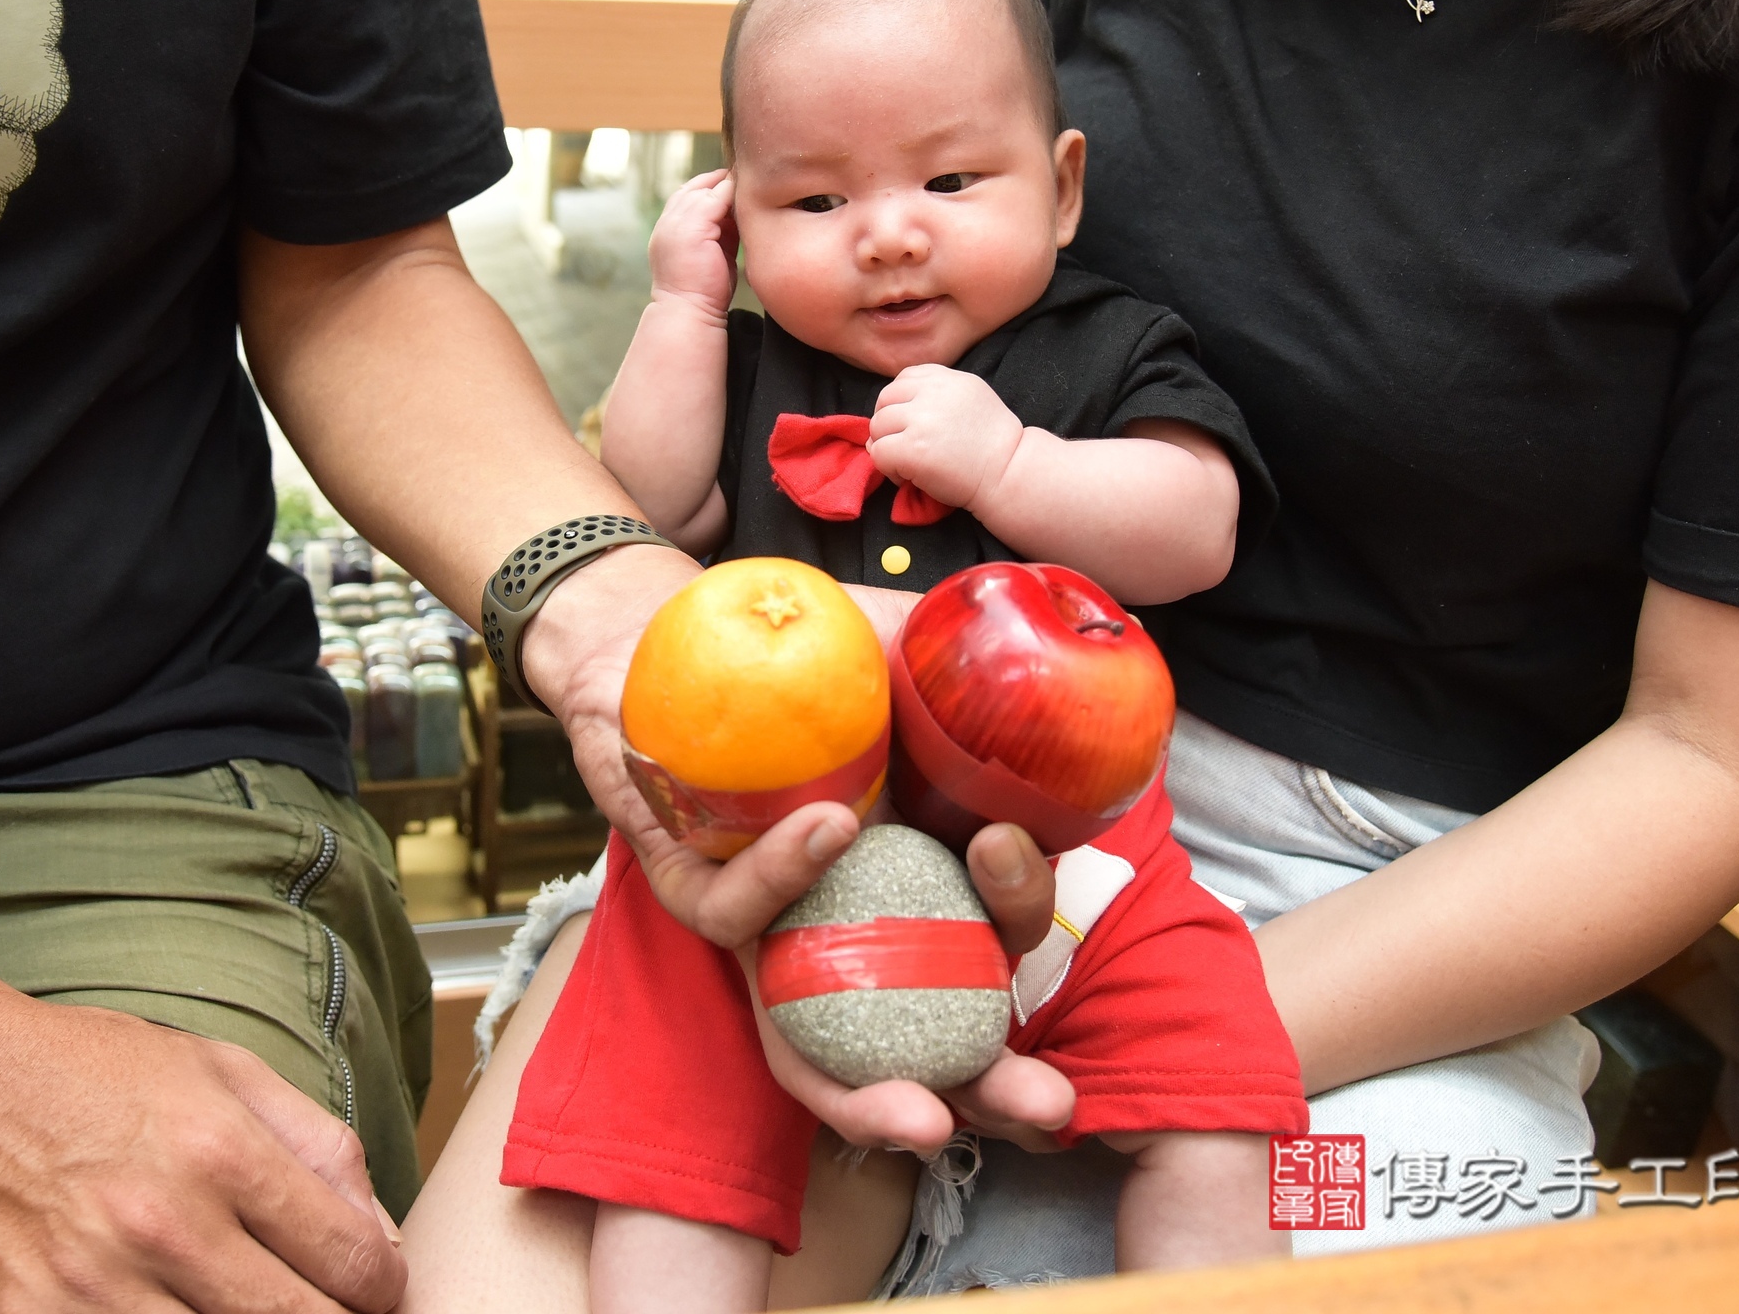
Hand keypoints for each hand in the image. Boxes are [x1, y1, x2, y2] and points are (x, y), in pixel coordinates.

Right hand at [0, 946, 406, 1312]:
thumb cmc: (98, 1072)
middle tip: (330, 1307)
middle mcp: (161, 1226)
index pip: (349, 1258)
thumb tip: (382, 1233)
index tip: (381, 1287)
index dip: (384, 1286)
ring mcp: (89, 1288)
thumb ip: (318, 1147)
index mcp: (222, 1154)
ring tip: (254, 1305)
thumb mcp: (226, 1073)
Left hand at [526, 552, 1073, 1145]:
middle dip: (990, 1095)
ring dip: (869, 1095)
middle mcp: (848, 925)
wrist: (672, 627)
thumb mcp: (905, 650)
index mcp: (917, 877)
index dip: (1020, 931)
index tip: (1028, 870)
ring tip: (926, 1111)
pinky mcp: (696, 898)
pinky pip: (739, 917)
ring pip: (812, 1048)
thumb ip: (979, 666)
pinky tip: (832, 827)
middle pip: (920, 1044)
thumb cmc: (803, 652)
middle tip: (1047, 1109)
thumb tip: (1066, 661)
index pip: (985, 941)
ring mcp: (771, 928)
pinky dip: (785, 880)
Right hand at [647, 170, 738, 315]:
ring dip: (724, 184)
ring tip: (745, 180)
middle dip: (716, 180)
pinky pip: (712, 200)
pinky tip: (743, 192)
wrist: (692, 312)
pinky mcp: (691, 229)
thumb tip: (737, 215)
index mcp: (670, 232)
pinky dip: (728, 193)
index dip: (708, 189)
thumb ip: (719, 232)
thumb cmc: (705, 291)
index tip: (732, 184)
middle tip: (741, 174)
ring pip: (702, 191)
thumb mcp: (712, 254)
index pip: (686, 198)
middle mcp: (668, 224)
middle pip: (691, 189)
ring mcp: (676, 225)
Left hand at [868, 366, 1023, 516]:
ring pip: (877, 427)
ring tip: (909, 463)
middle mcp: (932, 393)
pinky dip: (888, 469)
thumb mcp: (970, 398)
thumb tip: (891, 410)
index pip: (902, 380)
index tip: (913, 425)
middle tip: (907, 448)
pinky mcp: (912, 449)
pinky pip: (878, 453)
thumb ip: (936, 393)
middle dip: (889, 426)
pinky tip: (909, 476)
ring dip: (887, 447)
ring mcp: (921, 420)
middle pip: (884, 401)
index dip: (900, 404)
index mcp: (947, 378)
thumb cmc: (992, 445)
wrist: (1009, 473)